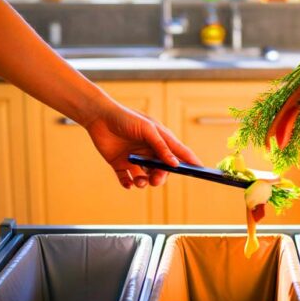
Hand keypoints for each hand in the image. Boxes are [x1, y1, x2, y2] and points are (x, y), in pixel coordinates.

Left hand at [83, 101, 201, 188]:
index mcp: (159, 140)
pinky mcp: (119, 164)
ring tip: (138, 181)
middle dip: (160, 177)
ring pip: (145, 177)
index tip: (199, 169)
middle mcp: (148, 151)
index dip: (189, 161)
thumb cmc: (126, 118)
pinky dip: (128, 183)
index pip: (177, 152)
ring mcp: (134, 158)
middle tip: (155, 180)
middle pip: (161, 170)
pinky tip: (128, 182)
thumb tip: (175, 164)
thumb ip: (161, 146)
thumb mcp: (147, 130)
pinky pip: (127, 179)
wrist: (99, 117)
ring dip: (144, 182)